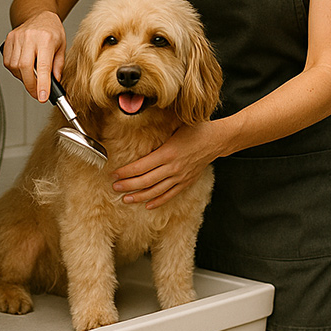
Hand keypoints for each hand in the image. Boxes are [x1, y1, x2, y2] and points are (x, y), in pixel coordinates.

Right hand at [2, 11, 65, 102]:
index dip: (42, 84)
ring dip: (23, 78)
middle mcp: (30, 37)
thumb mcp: (62, 47)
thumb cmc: (52, 31)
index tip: (42, 97)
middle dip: (31, 86)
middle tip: (38, 94)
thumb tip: (54, 83)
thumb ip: (58, 66)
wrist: (40, 15)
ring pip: (15, 67)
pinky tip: (23, 68)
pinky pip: (8, 62)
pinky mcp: (9, 40)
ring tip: (32, 77)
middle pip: (25, 68)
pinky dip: (15, 70)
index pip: (43, 66)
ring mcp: (17, 38)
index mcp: (46, 39)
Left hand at [111, 122, 225, 209]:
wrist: (216, 140)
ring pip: (156, 191)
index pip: (141, 166)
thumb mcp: (174, 126)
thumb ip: (157, 130)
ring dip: (139, 197)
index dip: (126, 172)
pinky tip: (147, 205)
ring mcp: (180, 177)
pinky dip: (158, 201)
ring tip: (126, 199)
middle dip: (128, 185)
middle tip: (115, 187)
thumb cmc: (195, 130)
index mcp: (167, 153)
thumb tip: (138, 125)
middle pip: (145, 181)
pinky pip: (170, 195)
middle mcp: (173, 168)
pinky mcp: (186, 182)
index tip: (114, 174)